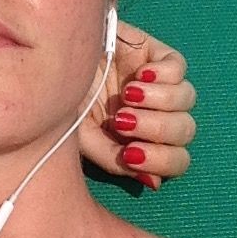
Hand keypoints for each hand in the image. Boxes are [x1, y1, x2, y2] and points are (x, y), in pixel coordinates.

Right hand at [77, 20, 196, 190]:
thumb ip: (112, 159)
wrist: (51, 56)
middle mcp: (154, 113)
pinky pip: (178, 68)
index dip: (161, 161)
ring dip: (158, 103)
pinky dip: (162, 75)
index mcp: (140, 139)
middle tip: (123, 121)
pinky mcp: (156, 54)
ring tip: (127, 95)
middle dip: (157, 130)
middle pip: (184, 130)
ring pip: (186, 99)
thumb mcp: (81, 135)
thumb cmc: (62, 98)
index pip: (175, 159)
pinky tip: (137, 76)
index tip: (130, 153)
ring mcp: (158, 83)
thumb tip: (154, 183)